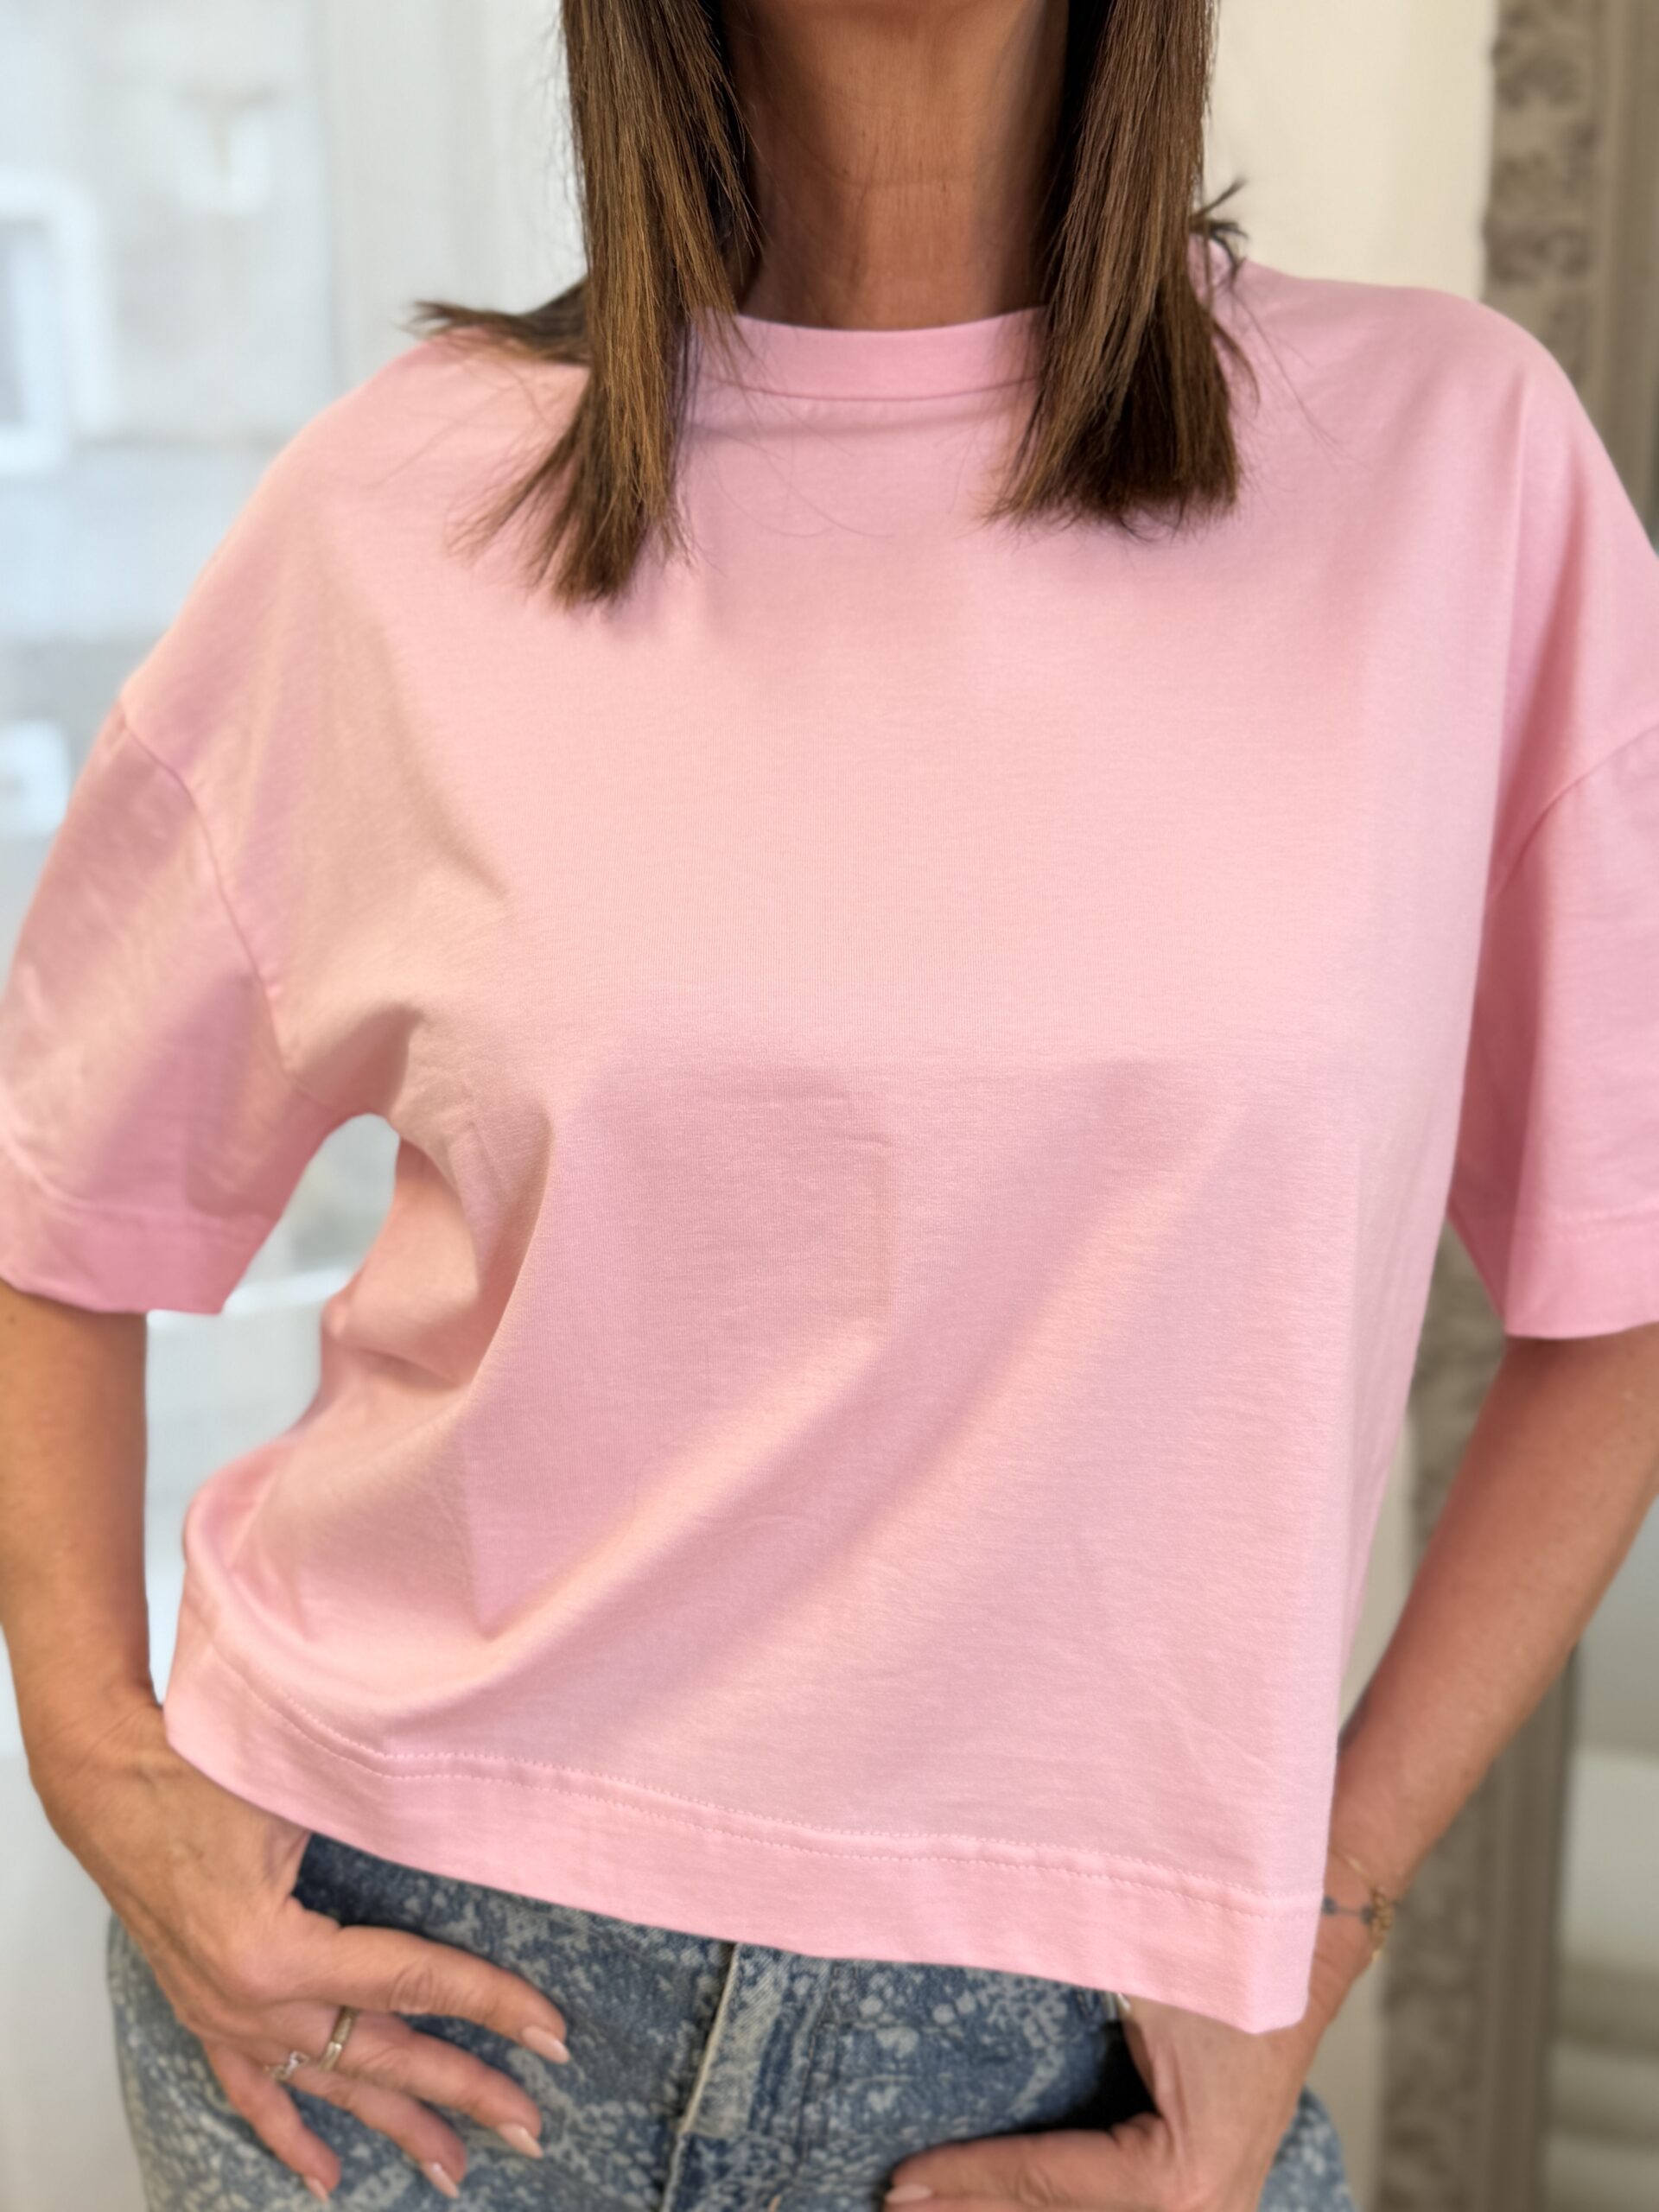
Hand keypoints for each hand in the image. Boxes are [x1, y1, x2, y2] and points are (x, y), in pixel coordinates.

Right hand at [32, 1691, 572, 2201]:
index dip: (489, 2005)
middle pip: (381, 2052)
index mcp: (278, 1952)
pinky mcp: (203, 2011)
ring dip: (394, 2124)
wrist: (111, 1781)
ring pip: (328, 2083)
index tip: (551, 2033)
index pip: (411, 1983)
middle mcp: (252, 2001)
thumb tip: (473, 1829)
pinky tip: (328, 2179)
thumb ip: (384, 1821)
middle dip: (463, 2090)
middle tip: (530, 2124)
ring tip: (455, 2167)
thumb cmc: (205, 1772)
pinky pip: (254, 2091)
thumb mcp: (304, 1792)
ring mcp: (224, 2015)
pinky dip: (292, 2135)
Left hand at [881, 1917, 1373, 2211]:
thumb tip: (963, 1968)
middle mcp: (1203, 2209)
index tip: (900, 2181)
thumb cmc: (1225, 1957)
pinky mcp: (1200, 2185)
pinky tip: (1000, 2199)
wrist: (1308, 1939)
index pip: (1052, 2185)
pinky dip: (1052, 2203)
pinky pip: (1110, 2207)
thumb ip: (1059, 2000)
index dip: (971, 2182)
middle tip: (897, 2205)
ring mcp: (1208, 2204)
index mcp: (1184, 2179)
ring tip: (935, 2209)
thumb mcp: (1140, 1984)